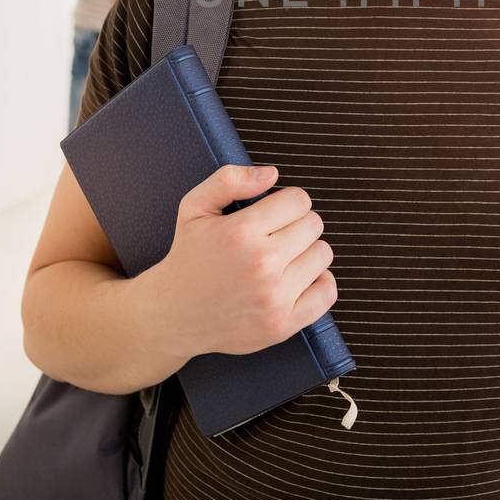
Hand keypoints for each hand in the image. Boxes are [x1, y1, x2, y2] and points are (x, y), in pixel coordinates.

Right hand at [132, 165, 336, 360]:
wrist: (173, 315)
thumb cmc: (188, 257)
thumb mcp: (194, 207)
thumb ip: (230, 179)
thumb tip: (273, 174)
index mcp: (241, 232)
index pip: (299, 200)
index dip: (286, 203)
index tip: (272, 214)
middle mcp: (261, 264)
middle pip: (314, 225)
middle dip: (296, 224)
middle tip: (274, 237)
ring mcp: (274, 297)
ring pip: (322, 255)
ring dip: (306, 252)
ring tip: (281, 259)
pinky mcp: (282, 325)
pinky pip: (327, 293)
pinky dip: (318, 282)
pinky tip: (297, 279)